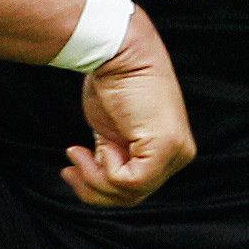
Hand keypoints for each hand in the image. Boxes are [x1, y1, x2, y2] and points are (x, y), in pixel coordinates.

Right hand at [62, 8, 195, 206]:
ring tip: (75, 155)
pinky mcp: (165, 148)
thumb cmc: (112, 81)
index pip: (135, 188)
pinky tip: (89, 150)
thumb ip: (115, 157)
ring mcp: (175, 152)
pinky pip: (128, 181)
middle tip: (70, 170)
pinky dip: (102, 171)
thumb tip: (99, 183)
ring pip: (129, 193)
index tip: (73, 165)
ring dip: (94, 179)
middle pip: (132, 197)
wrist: (117, 51)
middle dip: (94, 188)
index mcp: (169, 150)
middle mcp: (179, 154)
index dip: (100, 186)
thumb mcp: (113, 130)